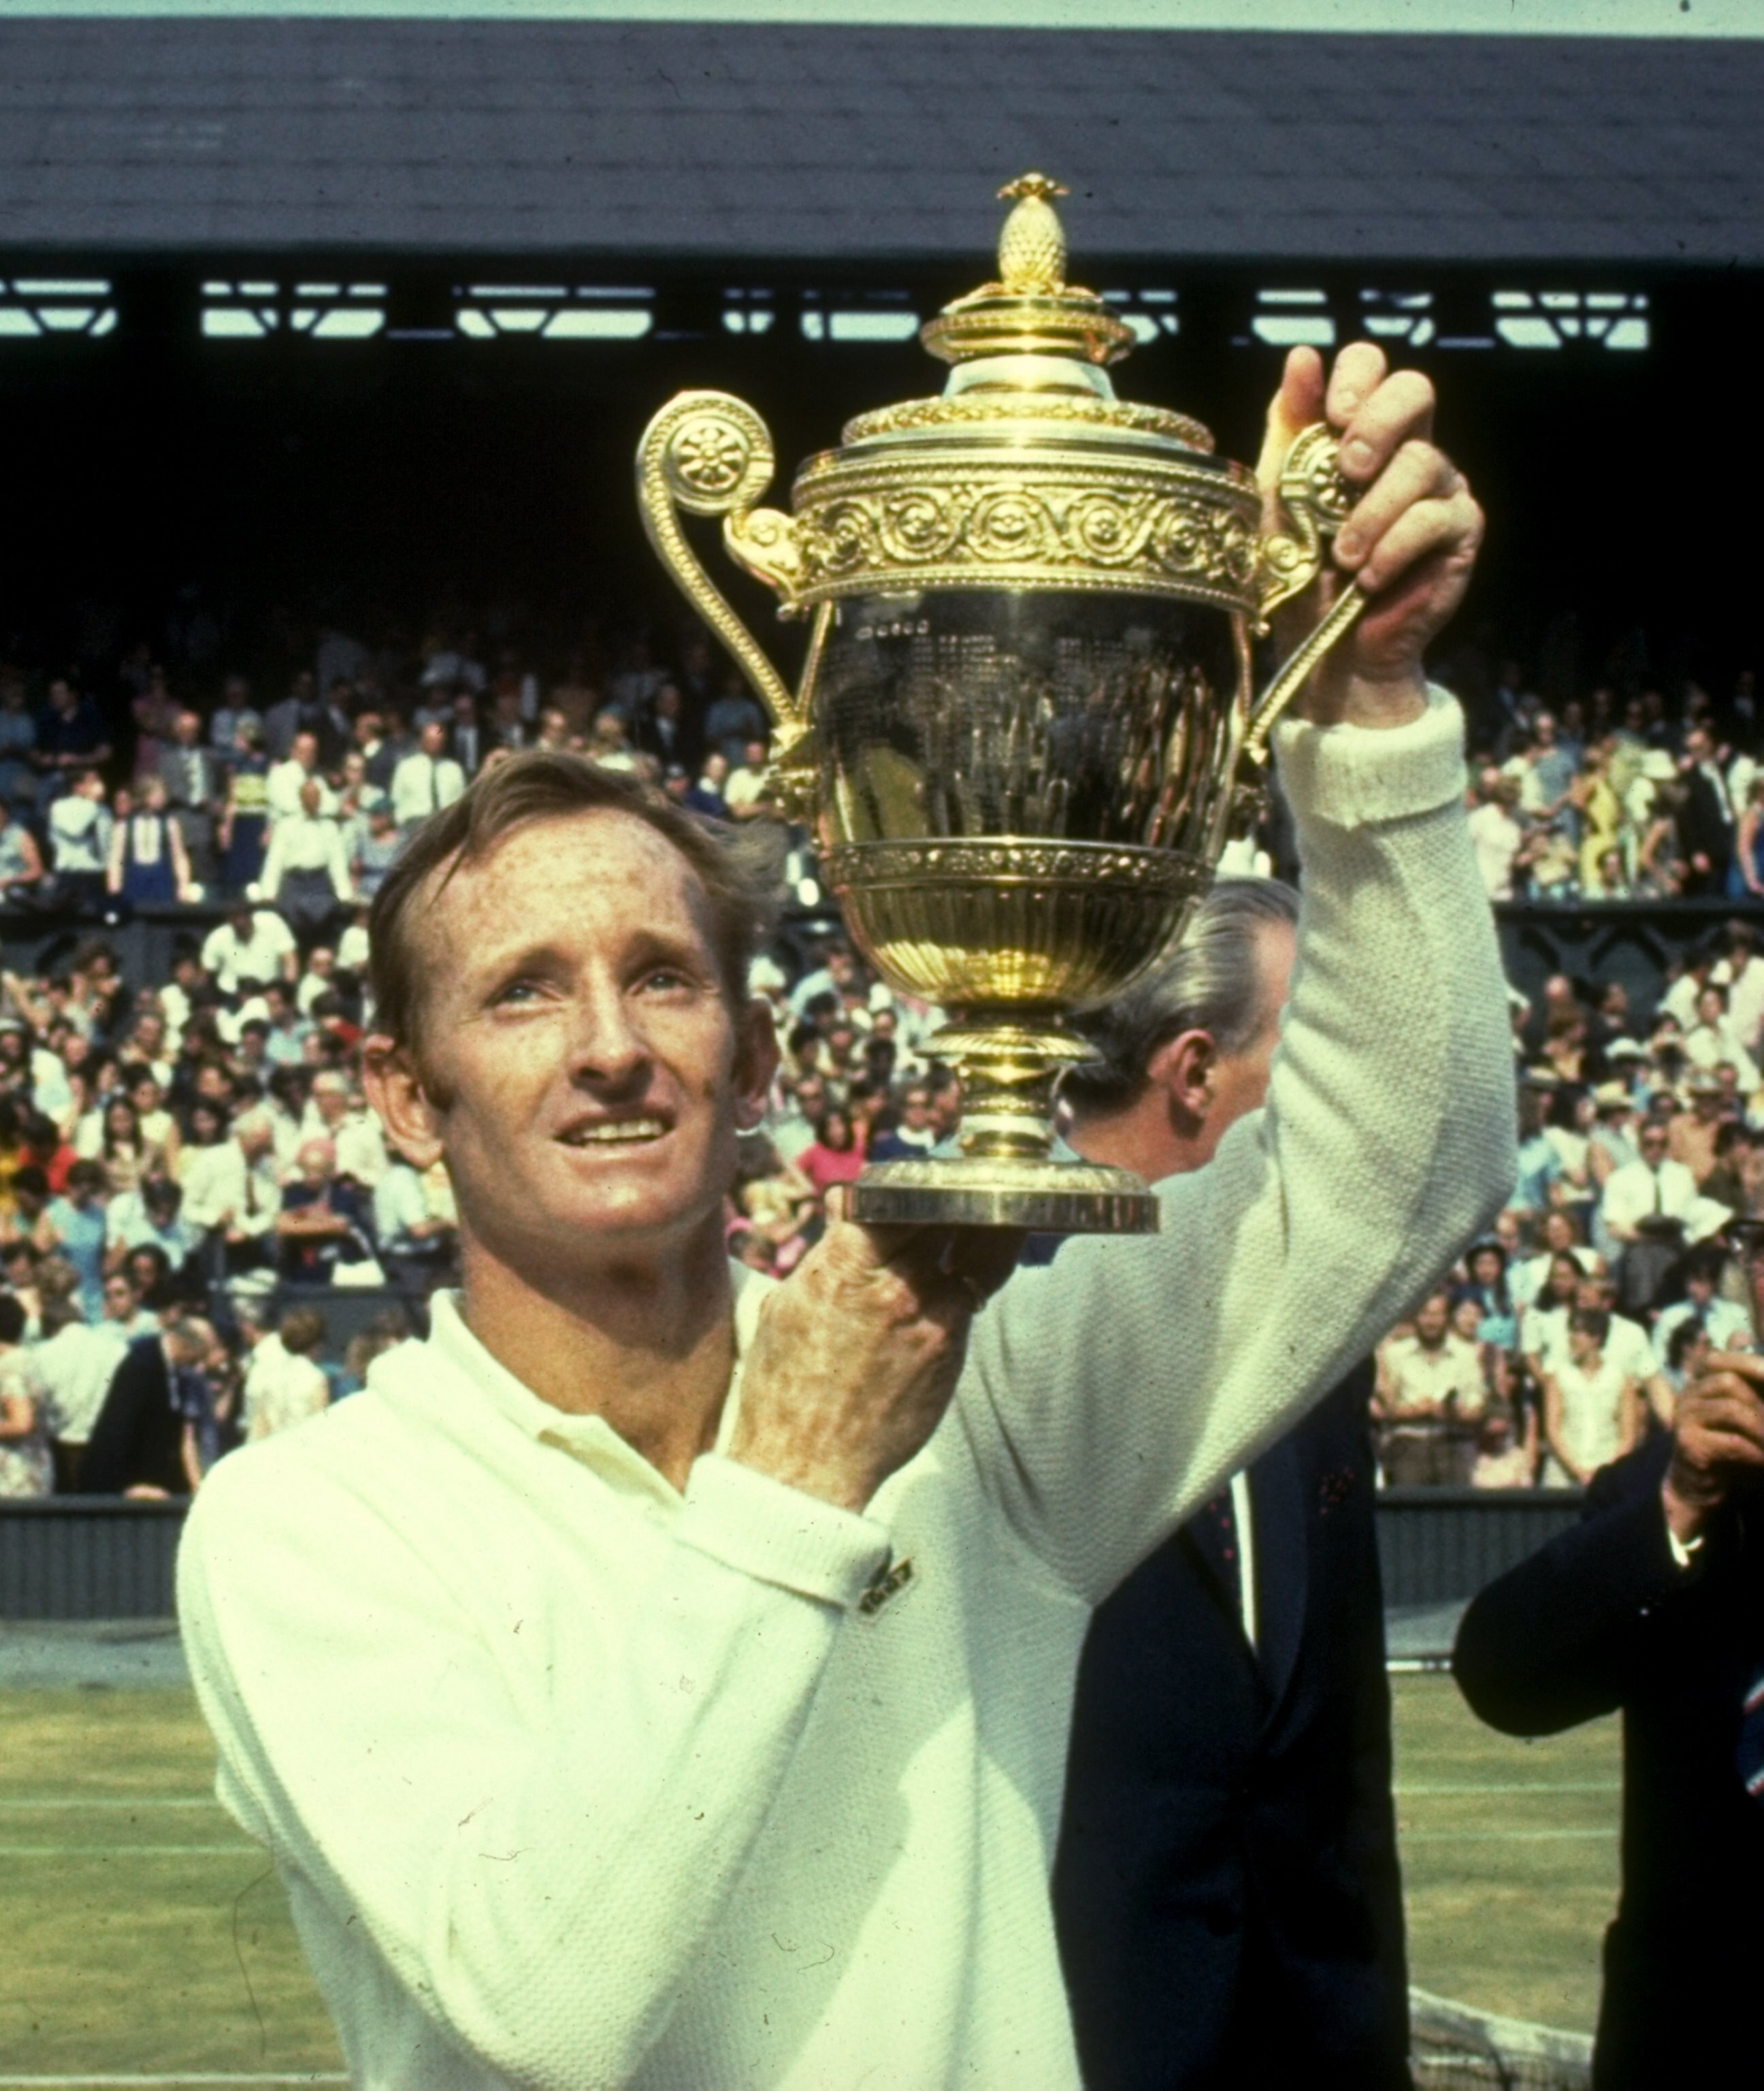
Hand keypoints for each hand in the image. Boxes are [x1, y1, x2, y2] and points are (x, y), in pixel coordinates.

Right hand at [729, 1197, 1022, 1512]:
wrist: (806, 1466)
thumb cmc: (784, 1384)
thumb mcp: (788, 1301)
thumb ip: (831, 1247)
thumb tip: (848, 1197)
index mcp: (846, 1265)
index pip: (895, 1192)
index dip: (910, 1182)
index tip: (915, 1179)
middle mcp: (897, 1285)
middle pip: (946, 1214)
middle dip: (952, 1199)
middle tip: (961, 1188)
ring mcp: (934, 1318)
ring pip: (972, 1252)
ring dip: (971, 1236)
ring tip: (971, 1226)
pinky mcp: (954, 1350)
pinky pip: (967, 1298)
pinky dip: (959, 1284)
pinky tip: (943, 1287)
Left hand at [1258, 342, 1482, 728]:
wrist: (1327, 647)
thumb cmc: (1301, 571)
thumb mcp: (1281, 497)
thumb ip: (1291, 430)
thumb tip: (1301, 357)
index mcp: (1362, 432)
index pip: (1373, 366)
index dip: (1355, 379)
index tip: (1329, 418)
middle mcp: (1408, 448)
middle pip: (1416, 388)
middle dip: (1376, 424)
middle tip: (1345, 471)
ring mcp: (1440, 486)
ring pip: (1421, 461)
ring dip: (1372, 512)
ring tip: (1346, 556)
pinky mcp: (1461, 529)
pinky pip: (1433, 518)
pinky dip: (1393, 549)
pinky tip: (1370, 578)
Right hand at [1662, 1350, 1763, 1542]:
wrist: (1698, 1487)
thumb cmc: (1728, 1444)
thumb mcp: (1742, 1409)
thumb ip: (1746, 1377)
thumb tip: (1741, 1333)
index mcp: (1700, 1381)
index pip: (1720, 1357)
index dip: (1750, 1362)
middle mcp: (1688, 1395)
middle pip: (1726, 1379)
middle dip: (1761, 1393)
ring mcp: (1685, 1419)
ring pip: (1732, 1409)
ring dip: (1762, 1426)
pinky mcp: (1689, 1445)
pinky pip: (1731, 1442)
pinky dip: (1756, 1451)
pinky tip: (1763, 1459)